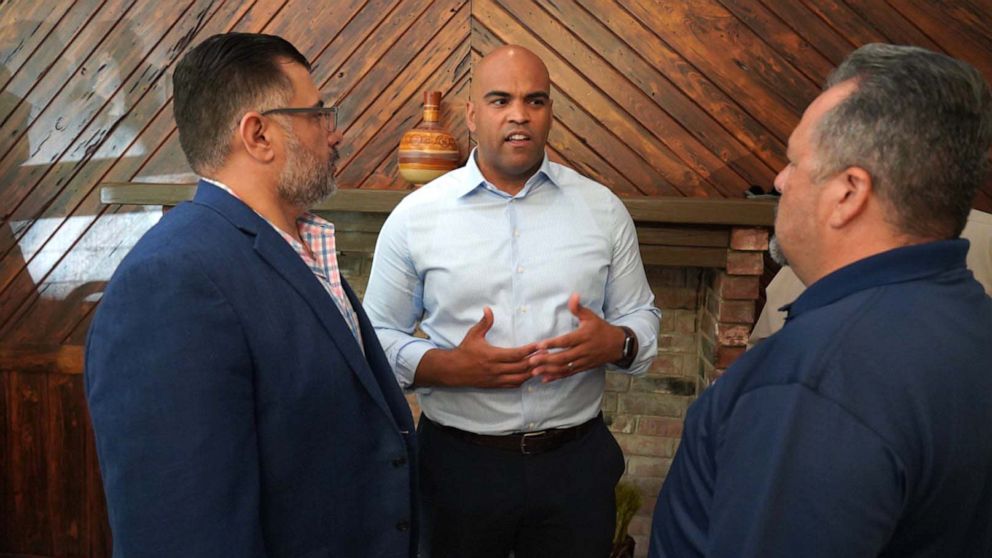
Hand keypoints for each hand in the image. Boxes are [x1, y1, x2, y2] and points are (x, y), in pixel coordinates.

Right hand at [414, 307, 538, 388]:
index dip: (529, 350)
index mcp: (492, 356)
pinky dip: (523, 380)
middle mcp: (496, 369)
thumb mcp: (473, 334)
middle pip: (521, 367)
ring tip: (543, 366)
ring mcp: (496, 379)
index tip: (540, 345)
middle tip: (548, 355)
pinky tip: (530, 375)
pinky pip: (513, 385)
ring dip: (532, 372)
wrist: (453, 370)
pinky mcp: (495, 385)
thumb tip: (488, 308)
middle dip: (536, 361)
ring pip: (519, 378)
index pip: (516, 354)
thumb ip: (484, 322)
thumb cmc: (464, 350)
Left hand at [528, 293, 625, 382]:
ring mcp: (583, 361)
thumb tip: (573, 295)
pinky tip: (545, 379)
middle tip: (531, 361)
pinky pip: (569, 374)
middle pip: (563, 357)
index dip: (553, 344)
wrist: (618, 345)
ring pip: (565, 368)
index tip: (539, 345)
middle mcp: (583, 350)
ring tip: (534, 371)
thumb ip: (579, 308)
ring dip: (549, 370)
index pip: (566, 341)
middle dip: (547, 360)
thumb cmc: (601, 329)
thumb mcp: (591, 316)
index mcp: (584, 337)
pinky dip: (556, 377)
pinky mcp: (583, 368)